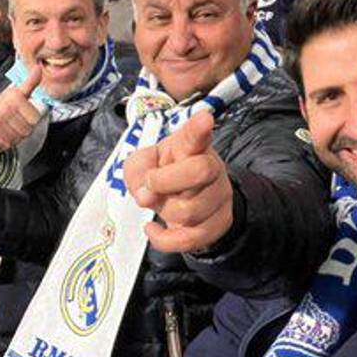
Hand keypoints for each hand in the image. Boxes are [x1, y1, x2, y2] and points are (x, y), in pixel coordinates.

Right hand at [0, 66, 44, 150]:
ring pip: (17, 139)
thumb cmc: (2, 104)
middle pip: (27, 130)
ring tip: (7, 127)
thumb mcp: (17, 91)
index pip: (35, 119)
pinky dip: (4, 142)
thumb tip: (39, 67)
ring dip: (14, 136)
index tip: (23, 114)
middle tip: (14, 122)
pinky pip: (6, 145)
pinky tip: (0, 133)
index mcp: (14, 98)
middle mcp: (3, 109)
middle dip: (23, 128)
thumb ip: (31, 82)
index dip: (31, 119)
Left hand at [124, 111, 233, 253]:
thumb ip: (137, 171)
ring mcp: (219, 196)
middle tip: (151, 184)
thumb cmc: (164, 174)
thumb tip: (146, 195)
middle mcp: (212, 168)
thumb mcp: (142, 164)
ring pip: (191, 211)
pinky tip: (153, 228)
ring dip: (165, 211)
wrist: (189, 198)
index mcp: (191, 146)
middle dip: (166, 181)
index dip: (200, 127)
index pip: (196, 135)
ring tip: (161, 203)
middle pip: (200, 171)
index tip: (205, 118)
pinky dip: (164, 239)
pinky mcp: (218, 223)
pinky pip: (190, 239)